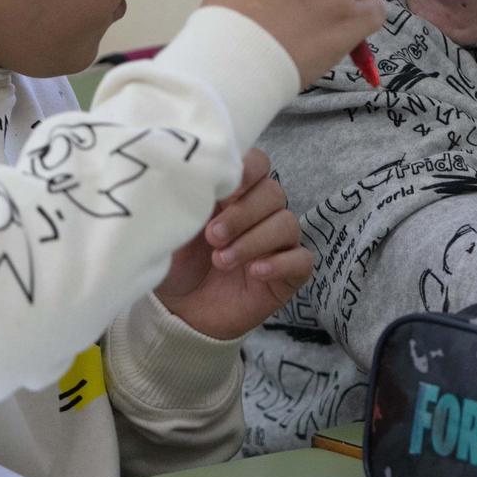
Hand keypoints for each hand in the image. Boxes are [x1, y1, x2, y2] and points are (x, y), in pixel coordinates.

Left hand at [155, 148, 312, 339]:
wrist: (180, 312)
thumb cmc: (178, 263)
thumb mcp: (174, 227)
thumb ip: (187, 200)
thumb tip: (191, 178)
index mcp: (235, 193)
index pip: (258, 164)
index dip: (248, 170)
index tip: (225, 189)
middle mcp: (261, 213)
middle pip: (273, 193)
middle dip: (243, 213)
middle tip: (212, 235)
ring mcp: (278, 243)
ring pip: (287, 223)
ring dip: (254, 240)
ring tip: (221, 260)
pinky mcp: (289, 273)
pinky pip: (302, 259)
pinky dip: (279, 263)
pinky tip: (254, 272)